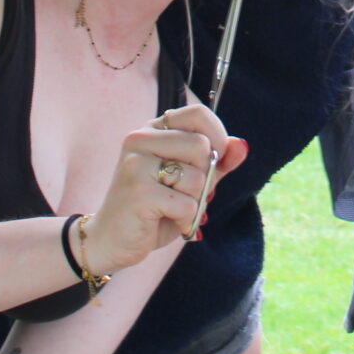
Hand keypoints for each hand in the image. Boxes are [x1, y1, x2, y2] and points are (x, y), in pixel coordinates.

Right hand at [78, 105, 246, 276]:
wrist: (111, 240)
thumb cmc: (154, 208)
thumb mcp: (190, 181)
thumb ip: (216, 163)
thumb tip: (242, 145)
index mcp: (153, 130)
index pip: (198, 113)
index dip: (217, 136)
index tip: (211, 161)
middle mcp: (140, 139)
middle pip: (201, 146)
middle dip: (203, 178)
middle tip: (182, 193)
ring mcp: (136, 164)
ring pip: (197, 177)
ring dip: (194, 201)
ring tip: (170, 208)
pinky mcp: (138, 191)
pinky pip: (187, 204)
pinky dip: (186, 220)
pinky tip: (166, 222)